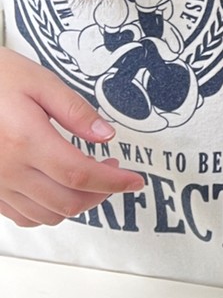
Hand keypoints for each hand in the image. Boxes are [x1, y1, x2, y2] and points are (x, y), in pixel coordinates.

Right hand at [0, 49, 142, 226]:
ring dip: (77, 203)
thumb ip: (75, 110)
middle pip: (68, 202)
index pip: (81, 175)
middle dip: (102, 193)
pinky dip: (49, 210)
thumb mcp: (39, 81)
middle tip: (114, 172)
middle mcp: (9, 169)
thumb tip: (106, 136)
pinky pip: (23, 216)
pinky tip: (58, 188)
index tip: (135, 180)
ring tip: (89, 177)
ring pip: (47, 215)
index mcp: (26, 140)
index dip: (114, 182)